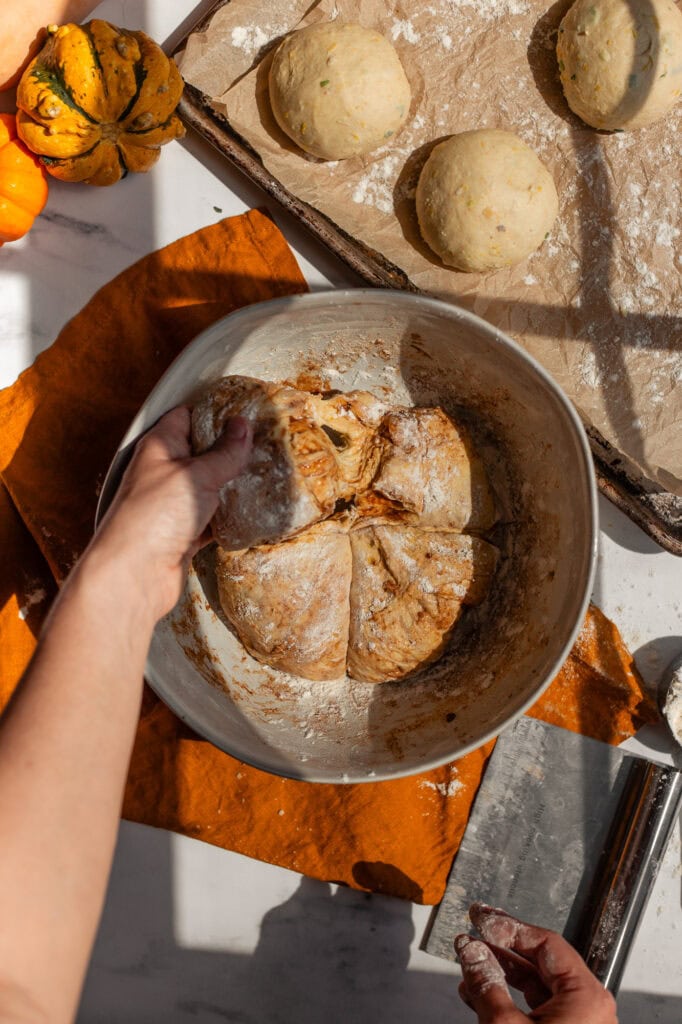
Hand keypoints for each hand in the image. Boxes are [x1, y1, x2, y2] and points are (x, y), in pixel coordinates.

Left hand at [94, 405, 251, 619]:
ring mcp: (173, 504)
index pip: (187, 416)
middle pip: (202, 452)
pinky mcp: (184, 533)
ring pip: (209, 486)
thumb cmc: (154, 516)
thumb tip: (242, 426)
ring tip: (266, 473)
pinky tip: (251, 511)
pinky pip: (213, 518)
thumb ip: (223, 452)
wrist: (133, 575)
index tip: (246, 409)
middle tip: (265, 442)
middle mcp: (164, 472)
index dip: (214, 411)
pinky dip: (229, 516)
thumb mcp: (196, 475)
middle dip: (231, 449)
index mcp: (160, 447)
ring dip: (232, 484)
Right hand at [455, 903, 616, 1023]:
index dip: (508, 928)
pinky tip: (481, 991)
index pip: (544, 942)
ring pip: (535, 985)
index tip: (481, 920)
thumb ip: (487, 985)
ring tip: (471, 961)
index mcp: (586, 995)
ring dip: (500, 972)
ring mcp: (578, 1022)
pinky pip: (536, 1007)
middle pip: (540, 960)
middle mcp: (587, 1005)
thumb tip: (471, 952)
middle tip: (475, 929)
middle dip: (501, 947)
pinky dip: (509, 997)